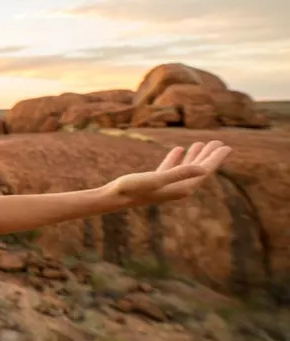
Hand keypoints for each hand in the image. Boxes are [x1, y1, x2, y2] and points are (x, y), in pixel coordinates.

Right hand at [106, 140, 231, 207]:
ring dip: (194, 156)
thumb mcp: (157, 178)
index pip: (203, 171)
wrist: (114, 198)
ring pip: (185, 168)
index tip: (226, 147)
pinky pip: (171, 168)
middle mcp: (177, 188)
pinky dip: (177, 159)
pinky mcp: (156, 182)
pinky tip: (178, 150)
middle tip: (219, 142)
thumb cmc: (133, 188)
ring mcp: (167, 185)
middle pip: (198, 170)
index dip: (215, 159)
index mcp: (182, 188)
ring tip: (201, 143)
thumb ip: (180, 173)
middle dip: (208, 156)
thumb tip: (203, 168)